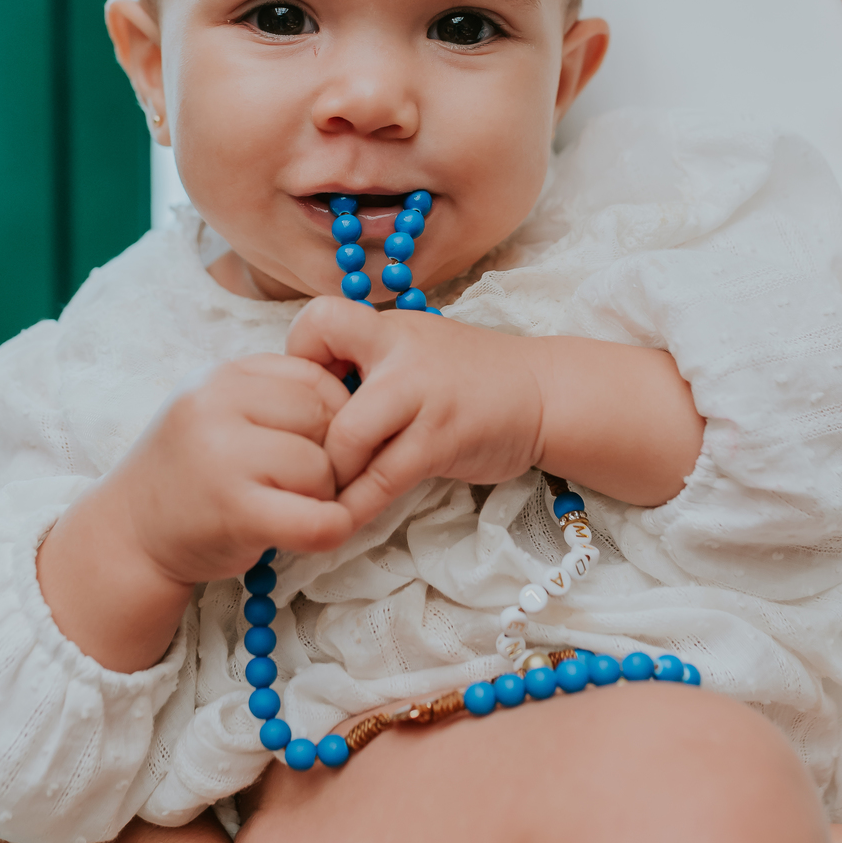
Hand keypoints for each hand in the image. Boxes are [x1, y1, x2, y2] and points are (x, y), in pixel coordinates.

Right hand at [112, 354, 355, 583]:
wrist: (129, 534)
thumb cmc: (189, 475)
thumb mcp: (218, 413)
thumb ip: (272, 397)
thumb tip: (357, 395)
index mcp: (221, 377)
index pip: (314, 378)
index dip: (335, 415)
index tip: (321, 446)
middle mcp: (216, 405)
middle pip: (324, 417)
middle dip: (331, 454)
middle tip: (306, 483)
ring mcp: (223, 457)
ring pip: (321, 466)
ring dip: (322, 494)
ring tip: (289, 506)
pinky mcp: (234, 511)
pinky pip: (317, 519)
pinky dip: (329, 529)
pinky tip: (307, 533)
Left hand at [287, 298, 703, 532]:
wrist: (543, 394)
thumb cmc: (468, 378)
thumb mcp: (414, 351)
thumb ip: (365, 366)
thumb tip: (302, 400)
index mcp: (388, 328)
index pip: (318, 320)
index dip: (298, 358)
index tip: (308, 395)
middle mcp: (400, 352)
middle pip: (317, 388)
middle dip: (302, 436)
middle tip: (303, 462)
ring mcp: (422, 396)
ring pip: (346, 439)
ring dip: (328, 476)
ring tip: (322, 497)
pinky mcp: (442, 438)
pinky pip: (383, 479)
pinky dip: (357, 506)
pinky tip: (343, 521)